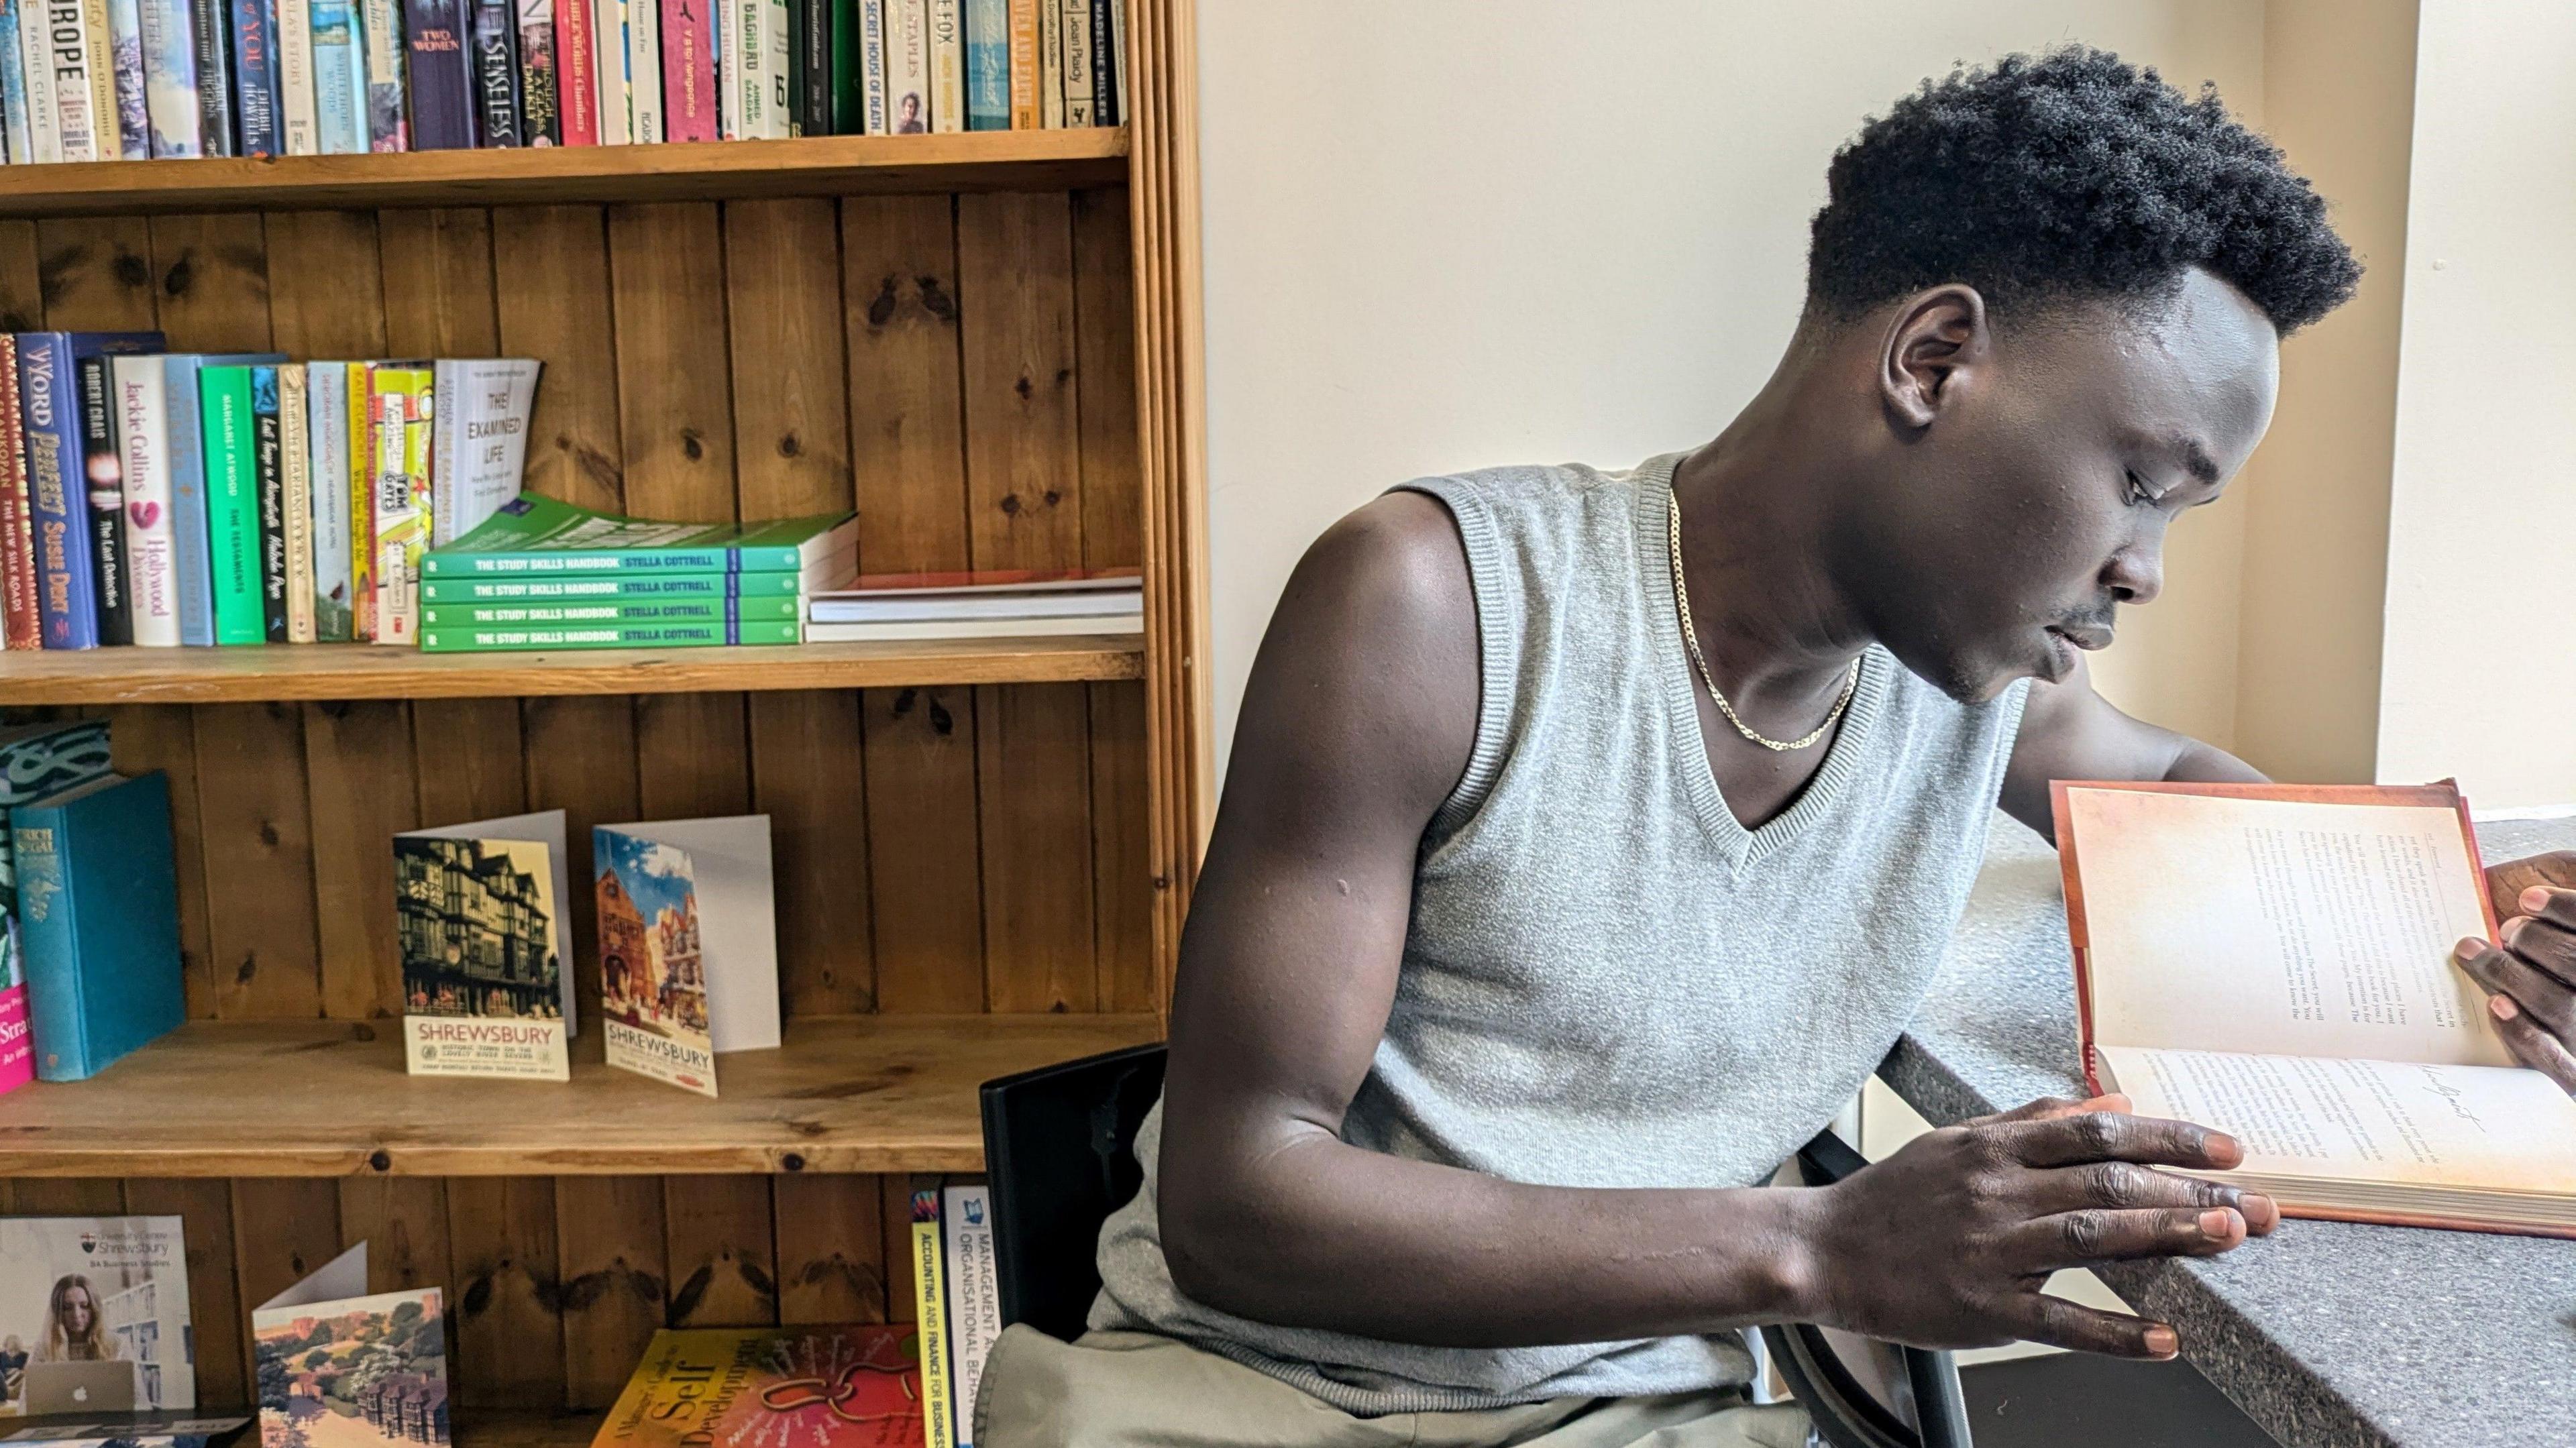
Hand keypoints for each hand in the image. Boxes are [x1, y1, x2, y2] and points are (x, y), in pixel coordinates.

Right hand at [1789, 1094, 2276, 1358]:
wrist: (1821, 1250)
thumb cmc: (1893, 1200)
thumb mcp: (1957, 1142)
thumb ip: (2032, 1121)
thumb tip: (2110, 1100)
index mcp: (1994, 1148)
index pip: (2097, 1132)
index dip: (2168, 1137)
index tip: (2227, 1148)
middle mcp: (1997, 1190)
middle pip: (2108, 1182)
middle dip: (2192, 1191)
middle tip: (2258, 1204)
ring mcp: (1990, 1249)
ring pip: (2091, 1236)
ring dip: (2167, 1238)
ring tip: (2230, 1240)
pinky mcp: (1981, 1307)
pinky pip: (2057, 1319)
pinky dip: (2114, 1331)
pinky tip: (2162, 1340)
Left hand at [2458, 850, 2575, 1091]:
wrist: (2545, 1010)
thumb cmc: (2542, 948)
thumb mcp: (2551, 890)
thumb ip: (2551, 880)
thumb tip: (2511, 876)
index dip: (2567, 910)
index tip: (2526, 898)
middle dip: (2534, 941)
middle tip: (2507, 929)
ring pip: (2559, 1005)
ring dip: (2511, 975)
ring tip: (2475, 952)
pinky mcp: (2570, 1071)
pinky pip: (2553, 1060)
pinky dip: (2522, 1031)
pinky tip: (2496, 1004)